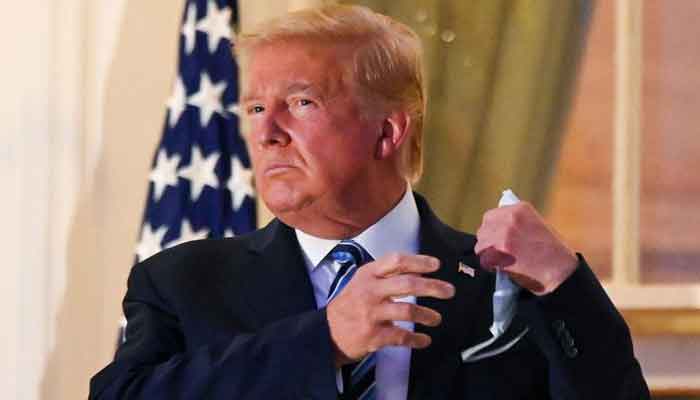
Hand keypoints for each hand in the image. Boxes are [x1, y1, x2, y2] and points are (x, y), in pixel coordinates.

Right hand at [326, 253, 454, 366]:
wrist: (326, 334)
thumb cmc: (349, 305)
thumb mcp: (361, 282)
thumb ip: (386, 275)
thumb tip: (418, 271)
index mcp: (367, 275)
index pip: (396, 261)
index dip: (419, 261)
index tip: (436, 265)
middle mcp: (369, 292)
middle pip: (408, 284)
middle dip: (433, 286)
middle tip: (449, 291)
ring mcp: (371, 315)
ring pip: (408, 311)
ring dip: (427, 315)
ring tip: (436, 318)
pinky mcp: (373, 336)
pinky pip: (402, 337)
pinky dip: (417, 340)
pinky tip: (424, 340)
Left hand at [475, 202, 577, 295]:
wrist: (562, 271)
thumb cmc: (552, 251)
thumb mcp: (536, 225)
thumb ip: (516, 222)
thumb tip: (496, 227)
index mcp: (520, 208)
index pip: (491, 216)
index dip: (492, 229)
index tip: (496, 238)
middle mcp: (509, 218)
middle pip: (483, 229)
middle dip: (488, 241)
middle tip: (496, 251)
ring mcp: (503, 234)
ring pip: (481, 244)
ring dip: (487, 253)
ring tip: (499, 260)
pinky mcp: (500, 252)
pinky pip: (484, 258)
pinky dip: (489, 265)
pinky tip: (500, 268)